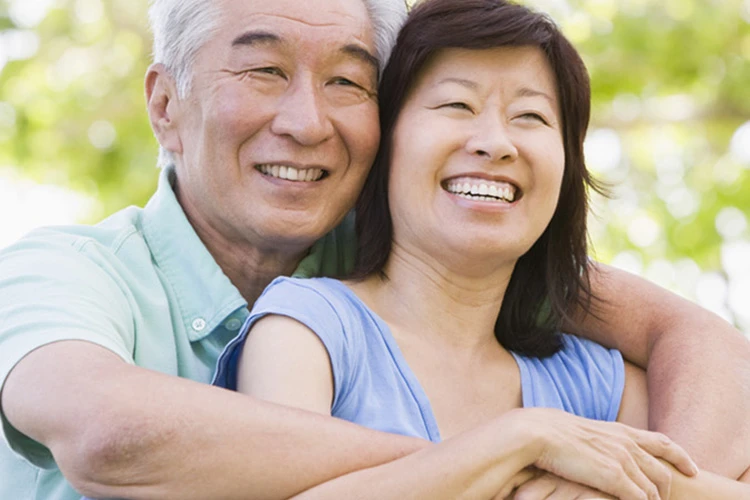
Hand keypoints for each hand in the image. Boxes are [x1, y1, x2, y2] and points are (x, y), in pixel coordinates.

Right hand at [510, 408, 696, 499]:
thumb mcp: (585, 433)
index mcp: (620, 431)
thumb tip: (599, 449)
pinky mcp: (613, 477)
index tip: (692, 469)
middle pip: (663, 471)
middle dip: (668, 490)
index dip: (680, 456)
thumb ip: (600, 440)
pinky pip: (639, 499)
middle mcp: (627, 444)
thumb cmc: (553, 433)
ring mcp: (622, 460)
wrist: (540, 432)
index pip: (661, 442)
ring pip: (653, 489)